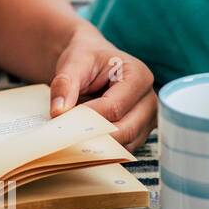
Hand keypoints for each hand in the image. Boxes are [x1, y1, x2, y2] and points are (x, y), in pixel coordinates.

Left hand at [49, 25, 156, 151]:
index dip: (87, 117)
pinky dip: (103, 148)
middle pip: (125, 129)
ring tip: (72, 140)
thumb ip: (65, 84)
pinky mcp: (140, 132)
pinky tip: (83, 144)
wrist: (93, 62)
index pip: (114, 107)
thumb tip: (59, 111)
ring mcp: (148, 118)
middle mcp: (150, 99)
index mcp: (139, 76)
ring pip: (125, 143)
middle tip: (65, 137)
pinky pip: (123, 148)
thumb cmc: (87, 59)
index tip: (63, 121)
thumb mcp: (73, 62)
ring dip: (98, 144)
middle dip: (94, 135)